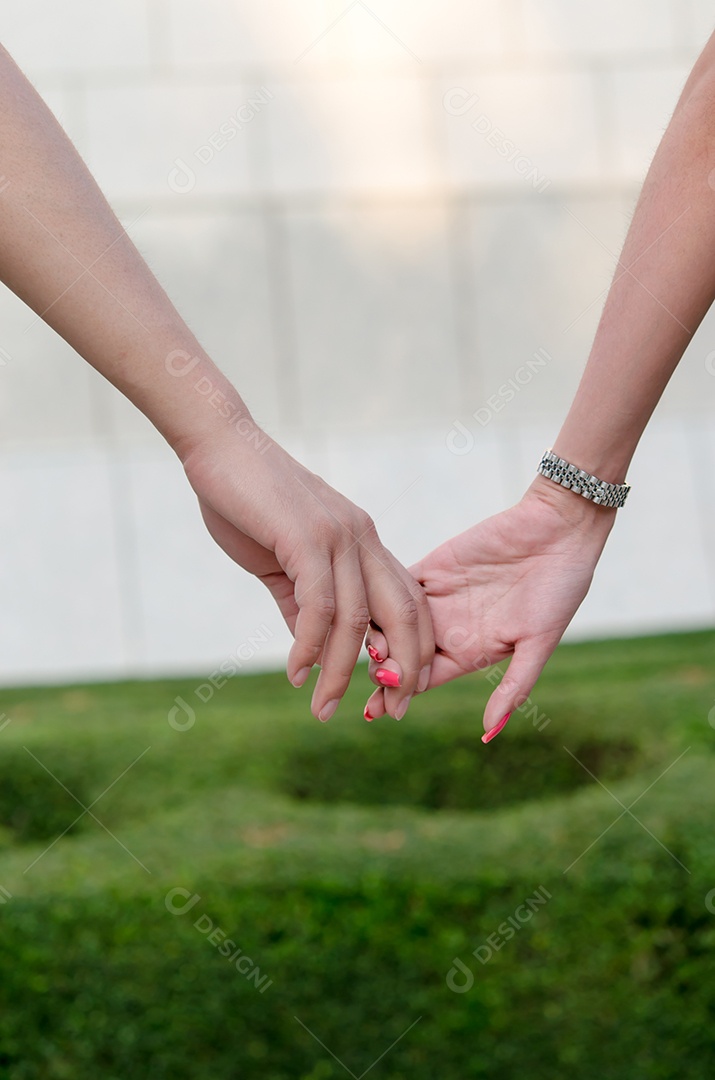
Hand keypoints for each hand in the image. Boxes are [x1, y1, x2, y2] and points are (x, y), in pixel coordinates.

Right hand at [181, 426, 433, 721]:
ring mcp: (338, 536)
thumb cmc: (246, 502)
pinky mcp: (306, 537)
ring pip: (356, 619)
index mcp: (364, 542)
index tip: (399, 693)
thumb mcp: (282, 561)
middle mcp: (362, 538)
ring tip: (324, 708)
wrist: (218, 445)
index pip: (409, 602)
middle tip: (390, 712)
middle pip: (404, 613)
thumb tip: (310, 651)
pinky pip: (319, 605)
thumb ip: (300, 604)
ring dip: (341, 671)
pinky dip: (310, 646)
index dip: (414, 650)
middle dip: (403, 669)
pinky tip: (296, 673)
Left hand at [364, 477, 615, 737]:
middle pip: (398, 654)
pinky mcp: (432, 565)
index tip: (377, 709)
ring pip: (390, 620)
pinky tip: (362, 602)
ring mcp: (437, 596)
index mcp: (470, 651)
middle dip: (379, 668)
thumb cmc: (560, 588)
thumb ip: (515, 686)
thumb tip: (489, 733)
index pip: (423, 679)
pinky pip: (394, 581)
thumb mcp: (540, 641)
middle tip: (367, 676)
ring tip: (364, 646)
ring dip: (373, 633)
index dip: (399, 694)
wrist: (560, 529)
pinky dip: (376, 593)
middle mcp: (448, 627)